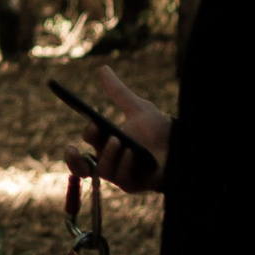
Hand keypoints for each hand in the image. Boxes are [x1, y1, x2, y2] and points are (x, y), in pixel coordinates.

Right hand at [65, 63, 170, 191]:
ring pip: (102, 170)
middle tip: (71, 149)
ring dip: (107, 154)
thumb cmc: (160, 129)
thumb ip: (118, 92)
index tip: (93, 120)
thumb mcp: (137, 108)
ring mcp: (121, 175)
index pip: (89, 141)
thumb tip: (102, 68)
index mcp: (107, 143)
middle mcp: (110, 160)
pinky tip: (132, 153)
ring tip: (117, 140)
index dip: (88, 132)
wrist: (183, 146)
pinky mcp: (135, 185)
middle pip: (81, 167)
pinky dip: (125, 165)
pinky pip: (122, 179)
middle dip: (73, 160)